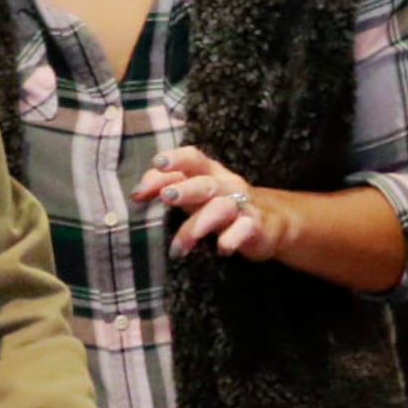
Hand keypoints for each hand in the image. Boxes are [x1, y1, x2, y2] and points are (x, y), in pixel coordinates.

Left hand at [136, 144, 287, 261]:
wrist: (270, 221)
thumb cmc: (219, 203)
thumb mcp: (194, 191)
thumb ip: (166, 186)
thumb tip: (137, 193)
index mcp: (210, 172)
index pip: (194, 158)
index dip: (176, 159)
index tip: (157, 163)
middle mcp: (227, 185)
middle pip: (207, 183)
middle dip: (186, 189)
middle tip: (166, 197)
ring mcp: (243, 206)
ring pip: (222, 208)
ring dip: (200, 224)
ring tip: (179, 247)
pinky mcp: (256, 227)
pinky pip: (245, 230)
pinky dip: (232, 239)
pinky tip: (221, 249)